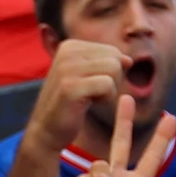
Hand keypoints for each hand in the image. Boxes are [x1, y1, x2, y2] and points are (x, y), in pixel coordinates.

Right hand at [24, 39, 124, 153]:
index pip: (112, 51)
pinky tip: (88, 105)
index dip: (109, 73)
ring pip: (114, 69)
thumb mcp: (88, 77)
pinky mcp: (70, 87)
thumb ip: (108, 64)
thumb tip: (129, 60)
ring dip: (109, 90)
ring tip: (89, 98)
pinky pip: (108, 85)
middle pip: (115, 58)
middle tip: (91, 93)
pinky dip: (106, 99)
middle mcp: (66, 52)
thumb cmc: (71, 105)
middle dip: (112, 80)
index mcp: (69, 46)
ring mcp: (67, 69)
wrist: (46, 130)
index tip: (88, 85)